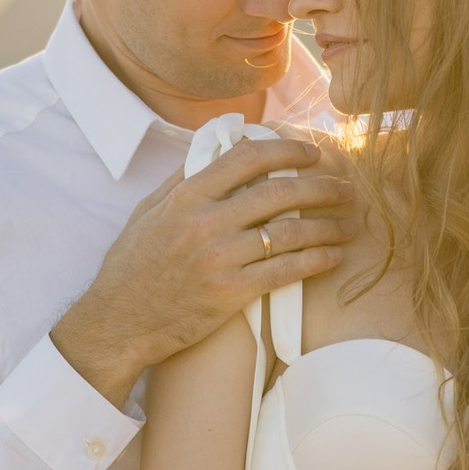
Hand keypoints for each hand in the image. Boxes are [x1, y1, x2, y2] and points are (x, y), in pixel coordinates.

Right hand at [52, 137, 353, 406]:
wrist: (117, 323)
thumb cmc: (131, 267)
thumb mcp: (147, 212)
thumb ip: (183, 179)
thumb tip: (218, 145)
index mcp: (185, 196)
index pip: (246, 157)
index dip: (286, 150)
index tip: (312, 152)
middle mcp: (204, 222)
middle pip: (278, 192)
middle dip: (321, 186)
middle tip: (346, 188)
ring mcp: (218, 259)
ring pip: (288, 233)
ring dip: (327, 225)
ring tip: (350, 224)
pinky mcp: (230, 294)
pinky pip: (285, 271)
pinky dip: (316, 261)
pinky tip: (334, 256)